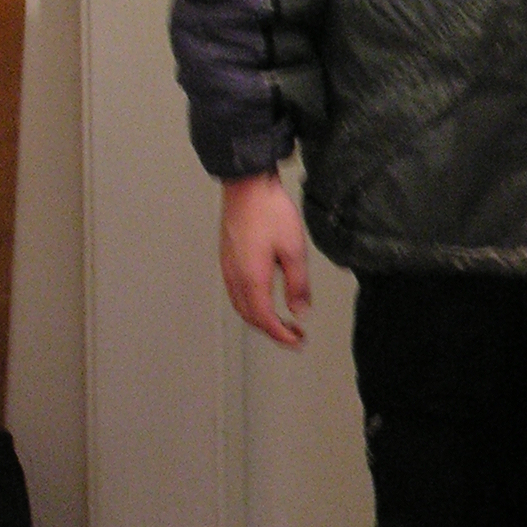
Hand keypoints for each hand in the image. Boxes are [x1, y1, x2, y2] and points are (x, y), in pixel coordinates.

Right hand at [219, 172, 309, 345]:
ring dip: (260, 318)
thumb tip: (299, 311)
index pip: (264, 319)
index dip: (281, 335)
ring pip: (241, 305)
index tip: (297, 341)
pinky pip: (235, 292)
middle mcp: (234, 277)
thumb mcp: (293, 250)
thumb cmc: (270, 212)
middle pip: (250, 317)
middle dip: (272, 330)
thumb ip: (297, 284)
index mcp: (251, 279)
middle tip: (294, 334)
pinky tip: (264, 298)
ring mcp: (227, 268)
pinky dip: (251, 304)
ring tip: (282, 320)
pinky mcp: (227, 258)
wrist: (246, 185)